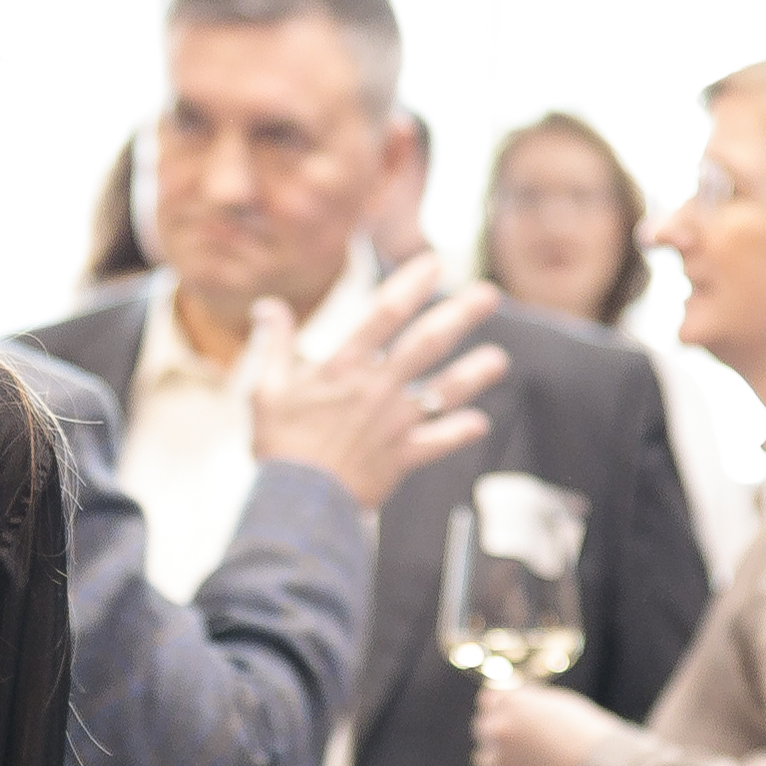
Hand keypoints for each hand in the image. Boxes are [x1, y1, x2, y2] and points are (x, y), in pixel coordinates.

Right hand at [245, 255, 508, 513]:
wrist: (296, 503)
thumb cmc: (279, 445)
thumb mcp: (267, 389)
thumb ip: (275, 345)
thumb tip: (268, 306)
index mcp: (343, 368)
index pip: (383, 314)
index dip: (411, 284)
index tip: (434, 262)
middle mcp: (375, 388)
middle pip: (426, 344)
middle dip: (460, 316)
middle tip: (488, 294)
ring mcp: (393, 423)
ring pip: (443, 391)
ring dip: (473, 374)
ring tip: (498, 360)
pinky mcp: (401, 456)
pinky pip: (438, 442)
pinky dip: (459, 432)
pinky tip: (479, 422)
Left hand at [467, 677, 610, 765]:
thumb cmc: (589, 735)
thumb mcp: (559, 703)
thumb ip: (529, 702)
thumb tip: (514, 702)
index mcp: (511, 702)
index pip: (488, 700)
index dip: (503, 709)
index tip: (515, 720)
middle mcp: (498, 728)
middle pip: (483, 728)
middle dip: (500, 735)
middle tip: (526, 746)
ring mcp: (498, 760)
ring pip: (484, 759)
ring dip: (501, 761)